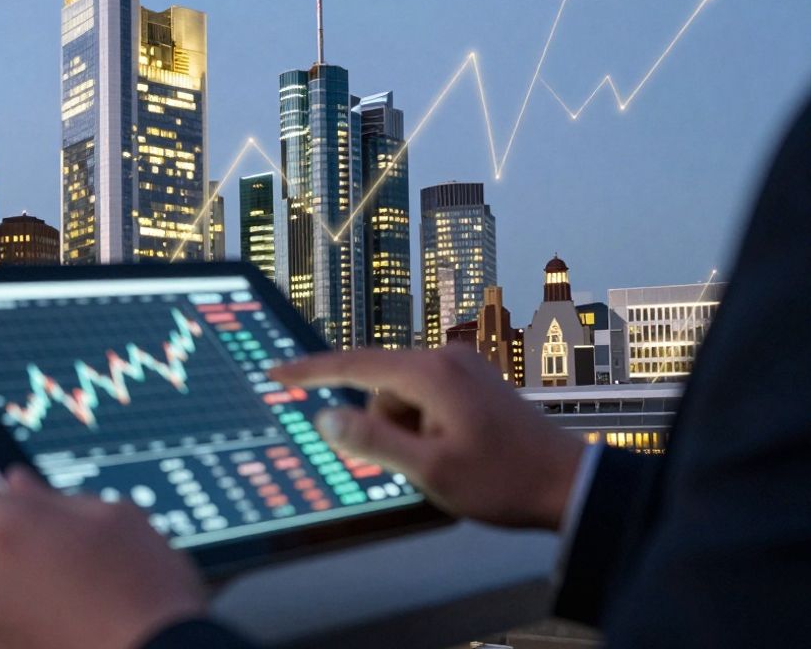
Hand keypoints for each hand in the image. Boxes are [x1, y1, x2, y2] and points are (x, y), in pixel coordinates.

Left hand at [0, 467, 207, 648]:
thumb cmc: (145, 588)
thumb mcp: (117, 517)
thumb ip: (58, 497)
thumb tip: (21, 482)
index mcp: (13, 529)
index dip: (17, 510)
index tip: (41, 520)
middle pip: (0, 553)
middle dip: (29, 554)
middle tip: (80, 565)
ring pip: (7, 595)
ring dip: (33, 595)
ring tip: (85, 604)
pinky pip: (13, 633)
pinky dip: (36, 630)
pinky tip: (77, 629)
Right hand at [271, 345, 585, 530]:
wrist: (569, 484)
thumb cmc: (503, 480)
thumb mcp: (429, 469)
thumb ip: (372, 442)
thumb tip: (326, 418)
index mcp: (430, 373)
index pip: (353, 365)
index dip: (309, 371)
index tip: (275, 372)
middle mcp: (445, 358)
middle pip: (379, 387)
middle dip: (382, 428)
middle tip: (422, 464)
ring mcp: (462, 367)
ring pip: (402, 398)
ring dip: (407, 431)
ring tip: (447, 461)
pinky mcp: (473, 381)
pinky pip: (425, 399)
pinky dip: (424, 426)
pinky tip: (454, 451)